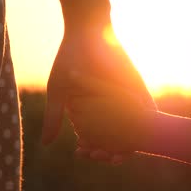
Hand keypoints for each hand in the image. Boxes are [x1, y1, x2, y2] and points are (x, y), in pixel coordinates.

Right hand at [43, 22, 154, 154]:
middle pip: (113, 138)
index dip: (89, 148)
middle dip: (108, 150)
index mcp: (90, 110)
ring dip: (127, 144)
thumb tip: (45, 144)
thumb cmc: (69, 60)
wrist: (89, 34)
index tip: (83, 154)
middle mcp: (108, 107)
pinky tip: (140, 135)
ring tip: (120, 153)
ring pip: (130, 129)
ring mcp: (124, 100)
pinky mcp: (138, 90)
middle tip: (102, 157)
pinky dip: (143, 125)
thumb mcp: (58, 92)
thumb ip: (53, 118)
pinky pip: (145, 111)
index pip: (92, 137)